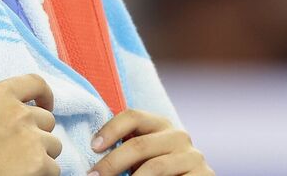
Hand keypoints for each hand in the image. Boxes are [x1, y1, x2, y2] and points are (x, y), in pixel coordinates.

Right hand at [0, 74, 62, 175]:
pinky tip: (23, 175)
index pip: (35, 82)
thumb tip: (11, 104)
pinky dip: (42, 173)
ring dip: (42, 154)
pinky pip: (53, 167)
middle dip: (38, 133)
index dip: (45, 95)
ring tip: (20, 164)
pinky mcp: (40, 162)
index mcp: (0, 96)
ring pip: (54, 145)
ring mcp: (32, 137)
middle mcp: (19, 112)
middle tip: (20, 148)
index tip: (46, 105)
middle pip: (47, 120)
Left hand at [88, 109, 213, 175]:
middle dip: (111, 163)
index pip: (133, 116)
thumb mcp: (143, 156)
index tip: (93, 147)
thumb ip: (127, 148)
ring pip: (154, 167)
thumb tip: (94, 149)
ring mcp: (193, 157)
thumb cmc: (157, 171)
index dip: (110, 129)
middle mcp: (179, 136)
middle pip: (139, 145)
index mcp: (161, 124)